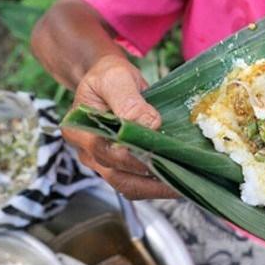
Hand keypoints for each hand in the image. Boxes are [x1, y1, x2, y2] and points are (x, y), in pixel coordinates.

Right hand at [62, 54, 176, 198]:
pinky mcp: (120, 165)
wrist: (109, 80)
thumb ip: (128, 100)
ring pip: (129, 185)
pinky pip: (137, 181)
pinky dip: (156, 183)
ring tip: (184, 183)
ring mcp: (103, 162)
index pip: (105, 151)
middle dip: (150, 181)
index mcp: (79, 130)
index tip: (159, 151)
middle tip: (180, 176)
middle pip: (117, 176)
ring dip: (156, 187)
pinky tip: (178, 178)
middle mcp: (88, 152)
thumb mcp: (115, 77)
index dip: (132, 155)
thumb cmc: (108, 76)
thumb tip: (150, 124)